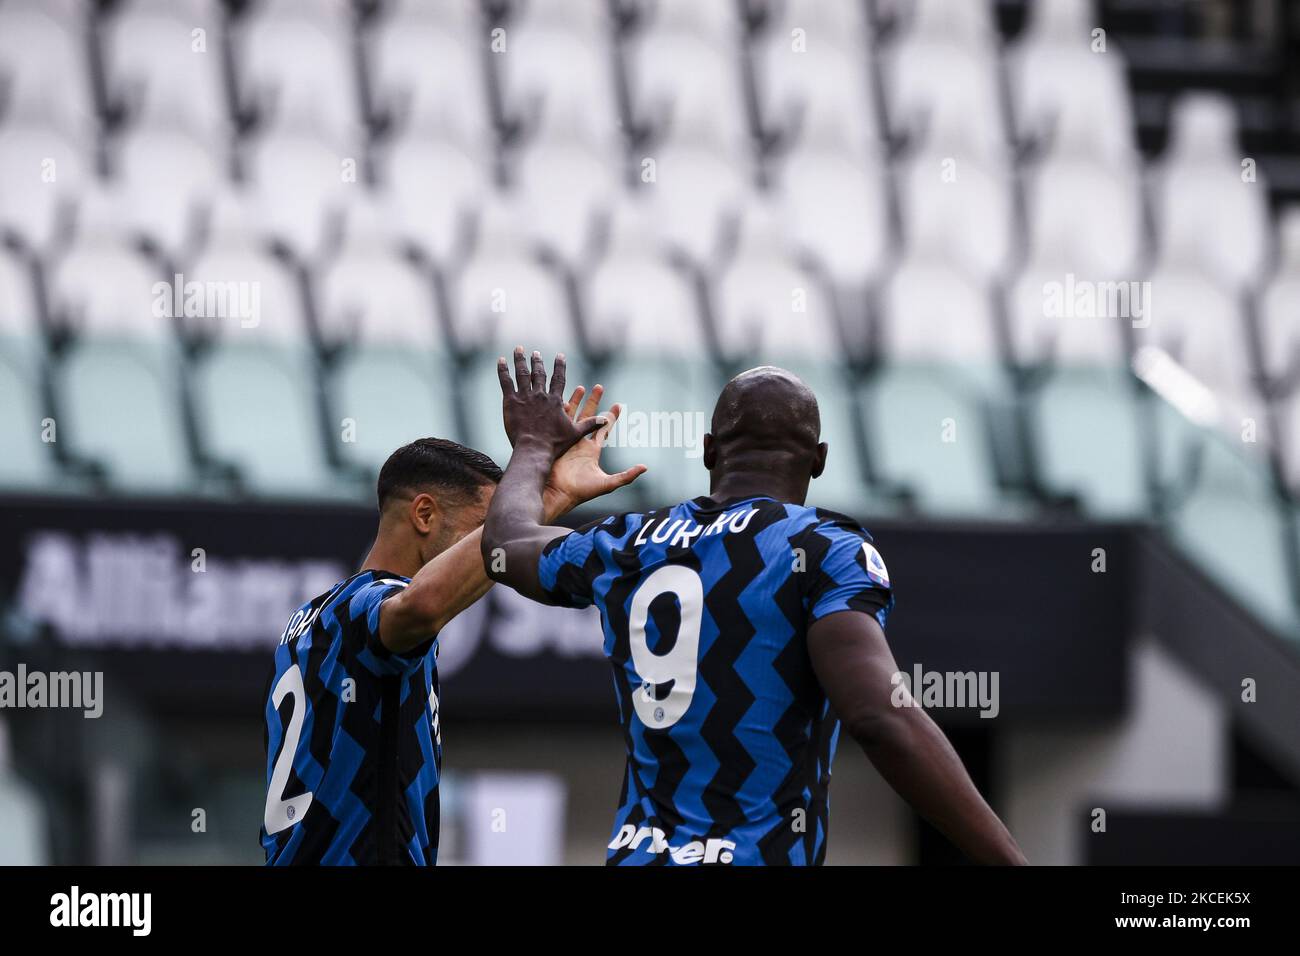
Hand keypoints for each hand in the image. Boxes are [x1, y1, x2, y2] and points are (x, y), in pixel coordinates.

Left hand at [498, 348, 602, 456]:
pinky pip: (506, 382)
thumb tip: (607, 420)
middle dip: (537, 361)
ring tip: (519, 349)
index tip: (560, 356)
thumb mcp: (575, 434)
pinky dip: (503, 370)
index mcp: (555, 400)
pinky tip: (501, 360)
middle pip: (539, 373)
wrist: (534, 449)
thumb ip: (590, 424)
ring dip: (520, 360)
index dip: (560, 366)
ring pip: (522, 373)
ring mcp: (525, 397)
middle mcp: (540, 395)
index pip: (559, 379)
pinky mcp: (511, 401)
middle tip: (535, 353)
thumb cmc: (555, 444)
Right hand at [543, 383, 646, 517]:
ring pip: (573, 416)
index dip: (611, 417)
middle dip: (593, 401)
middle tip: (598, 386)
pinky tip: (560, 399)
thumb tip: (645, 467)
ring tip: (580, 387)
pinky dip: (560, 411)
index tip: (618, 405)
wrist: (558, 494)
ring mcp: (566, 440)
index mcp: (592, 450)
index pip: (604, 429)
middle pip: (588, 417)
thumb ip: (627, 476)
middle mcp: (580, 443)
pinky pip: (558, 422)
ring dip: (576, 401)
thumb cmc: (582, 492)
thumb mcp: (608, 484)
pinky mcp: (555, 441)